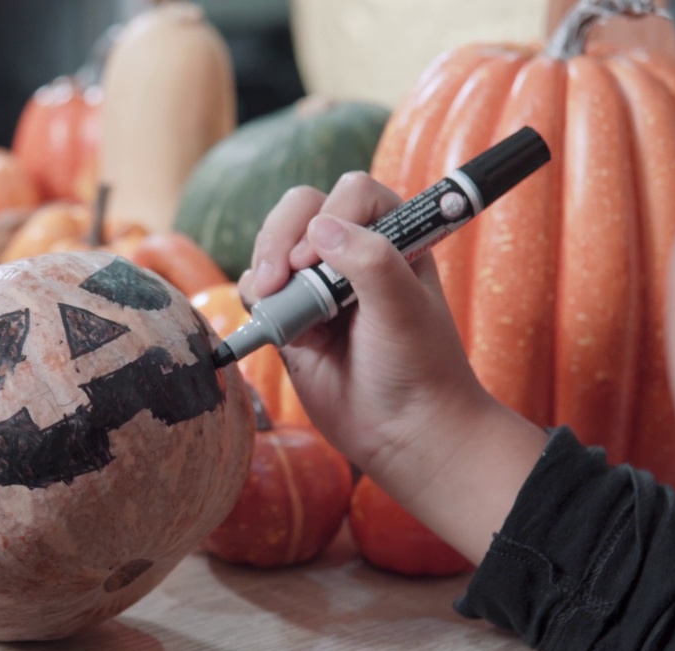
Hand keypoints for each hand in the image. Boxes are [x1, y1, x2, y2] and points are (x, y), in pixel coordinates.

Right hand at [238, 173, 546, 561]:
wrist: (403, 433)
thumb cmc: (419, 368)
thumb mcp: (403, 310)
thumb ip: (369, 260)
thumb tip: (318, 227)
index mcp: (395, 236)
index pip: (353, 194)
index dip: (331, 217)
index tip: (317, 260)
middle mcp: (354, 252)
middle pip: (302, 208)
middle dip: (282, 238)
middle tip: (279, 279)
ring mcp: (319, 284)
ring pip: (273, 244)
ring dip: (266, 266)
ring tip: (276, 304)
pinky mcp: (292, 317)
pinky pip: (257, 289)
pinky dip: (255, 299)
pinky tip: (275, 324)